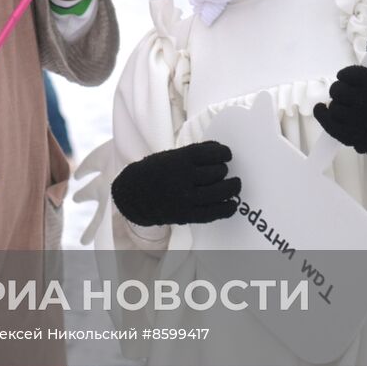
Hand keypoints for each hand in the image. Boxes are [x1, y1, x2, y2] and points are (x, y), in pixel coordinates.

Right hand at [110, 141, 240, 226]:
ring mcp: (186, 197)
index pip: (213, 153)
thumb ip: (193, 154)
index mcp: (179, 159)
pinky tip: (232, 203)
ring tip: (234, 185)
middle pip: (218, 172)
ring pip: (221, 191)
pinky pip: (215, 212)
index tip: (227, 154)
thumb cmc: (153, 172)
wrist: (132, 195)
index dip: (224, 153)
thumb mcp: (169, 156)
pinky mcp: (187, 214)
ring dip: (232, 187)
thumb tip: (219, 151)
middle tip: (223, 171)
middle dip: (223, 170)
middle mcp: (184, 177)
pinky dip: (228, 208)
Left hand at [312, 34, 366, 169]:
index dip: (347, 74)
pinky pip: (330, 125)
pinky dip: (322, 115)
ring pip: (334, 107)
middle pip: (339, 90)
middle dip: (340, 89)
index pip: (353, 74)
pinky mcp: (354, 138)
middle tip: (347, 92)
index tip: (347, 76)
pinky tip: (322, 109)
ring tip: (347, 106)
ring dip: (336, 105)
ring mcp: (362, 124)